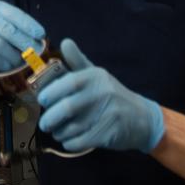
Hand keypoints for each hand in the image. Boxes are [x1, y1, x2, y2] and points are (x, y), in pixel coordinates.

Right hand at [0, 0, 43, 72]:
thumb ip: (14, 30)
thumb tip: (38, 41)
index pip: (14, 13)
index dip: (29, 24)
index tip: (41, 34)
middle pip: (7, 29)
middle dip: (24, 43)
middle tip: (35, 53)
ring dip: (13, 57)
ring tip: (20, 63)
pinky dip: (0, 63)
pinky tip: (6, 67)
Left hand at [36, 38, 164, 153]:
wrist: (142, 119)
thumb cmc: (112, 95)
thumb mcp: (97, 75)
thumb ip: (78, 61)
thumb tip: (65, 41)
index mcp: (96, 76)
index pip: (69, 82)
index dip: (51, 91)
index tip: (42, 100)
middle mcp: (103, 93)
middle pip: (67, 108)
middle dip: (50, 118)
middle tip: (44, 123)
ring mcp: (108, 113)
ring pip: (72, 127)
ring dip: (59, 132)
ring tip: (57, 131)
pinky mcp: (110, 133)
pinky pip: (81, 141)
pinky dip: (70, 143)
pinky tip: (69, 140)